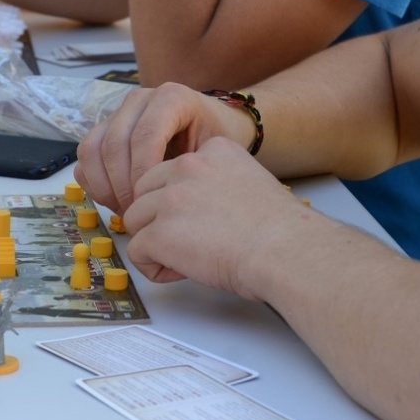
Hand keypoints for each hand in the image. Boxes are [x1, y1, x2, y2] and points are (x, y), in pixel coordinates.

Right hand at [75, 82, 257, 212]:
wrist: (213, 127)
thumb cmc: (216, 141)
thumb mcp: (215, 151)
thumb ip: (191, 169)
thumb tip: (161, 199)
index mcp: (171, 98)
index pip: (144, 136)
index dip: (141, 174)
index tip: (149, 202)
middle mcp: (140, 99)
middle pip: (114, 144)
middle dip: (122, 186)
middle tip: (136, 214)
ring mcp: (119, 111)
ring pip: (92, 148)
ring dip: (104, 186)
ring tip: (126, 210)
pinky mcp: (104, 127)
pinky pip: (86, 156)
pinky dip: (94, 183)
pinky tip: (116, 201)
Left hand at [120, 135, 318, 296]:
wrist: (285, 249)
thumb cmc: (280, 229)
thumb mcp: (250, 183)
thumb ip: (217, 185)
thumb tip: (199, 210)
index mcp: (214, 150)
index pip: (173, 170)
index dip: (182, 200)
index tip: (205, 218)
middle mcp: (187, 166)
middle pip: (145, 191)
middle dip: (158, 218)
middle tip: (189, 240)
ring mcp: (170, 198)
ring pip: (134, 219)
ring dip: (154, 242)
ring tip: (187, 257)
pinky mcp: (160, 232)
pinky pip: (137, 252)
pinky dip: (155, 267)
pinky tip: (183, 270)